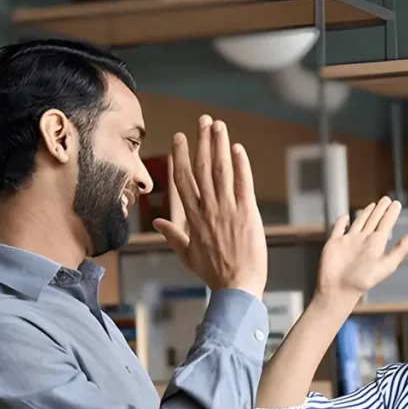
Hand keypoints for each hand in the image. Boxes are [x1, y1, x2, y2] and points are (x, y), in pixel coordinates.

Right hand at [152, 115, 267, 299]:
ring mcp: (228, 210)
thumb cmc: (214, 274)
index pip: (183, 179)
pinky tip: (237, 149)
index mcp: (193, 218)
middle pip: (201, 168)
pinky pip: (243, 184)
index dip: (181, 155)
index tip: (181, 136)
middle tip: (203, 120)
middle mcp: (208, 209)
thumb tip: (159, 222)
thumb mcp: (188, 255)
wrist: (237, 288)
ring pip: (221, 171)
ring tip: (218, 125)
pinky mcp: (248, 214)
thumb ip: (173, 235)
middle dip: (202, 141)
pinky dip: (241, 165)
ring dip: (219, 145)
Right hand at [315, 197, 407, 306]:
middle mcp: (363, 241)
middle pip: (374, 221)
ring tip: (373, 205)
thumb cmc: (363, 281)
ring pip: (358, 222)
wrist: (339, 290)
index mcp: (375, 245)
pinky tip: (345, 216)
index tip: (397, 203)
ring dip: (365, 213)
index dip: (391, 214)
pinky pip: (338, 229)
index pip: (386, 225)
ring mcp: (348, 241)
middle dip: (380, 210)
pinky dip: (341, 222)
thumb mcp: (386, 265)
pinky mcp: (334, 243)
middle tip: (387, 199)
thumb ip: (400, 250)